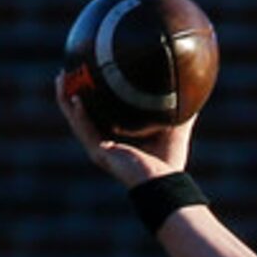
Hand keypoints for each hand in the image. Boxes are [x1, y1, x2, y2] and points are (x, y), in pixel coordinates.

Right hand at [55, 71, 192, 186]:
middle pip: (80, 114)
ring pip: (76, 120)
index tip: (87, 75)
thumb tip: (196, 81)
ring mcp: (99, 149)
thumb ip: (182, 104)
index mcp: (117, 138)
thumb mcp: (176, 123)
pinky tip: (75, 98)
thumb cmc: (170, 161)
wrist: (162, 183)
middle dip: (70, 94)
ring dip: (66, 100)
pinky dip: (79, 114)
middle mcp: (104, 143)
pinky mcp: (99, 154)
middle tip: (65, 73)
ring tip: (61, 79)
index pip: (99, 113)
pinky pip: (85, 130)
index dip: (91, 96)